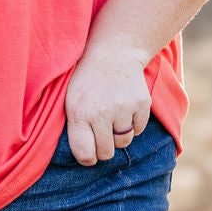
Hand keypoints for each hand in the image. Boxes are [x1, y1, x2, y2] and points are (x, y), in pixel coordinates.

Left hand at [63, 41, 151, 165]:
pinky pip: (138, 130)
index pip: (85, 154)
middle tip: (102, 132)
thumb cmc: (87, 79)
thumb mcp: (70, 99)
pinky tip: (125, 108)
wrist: (113, 52)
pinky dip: (133, 124)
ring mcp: (123, 108)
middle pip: (106, 153)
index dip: (87, 158)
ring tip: (113, 115)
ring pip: (123, 142)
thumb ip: (75, 127)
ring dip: (119, 135)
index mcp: (79, 112)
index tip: (89, 153)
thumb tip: (86, 158)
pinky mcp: (141, 104)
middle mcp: (101, 113)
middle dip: (104, 148)